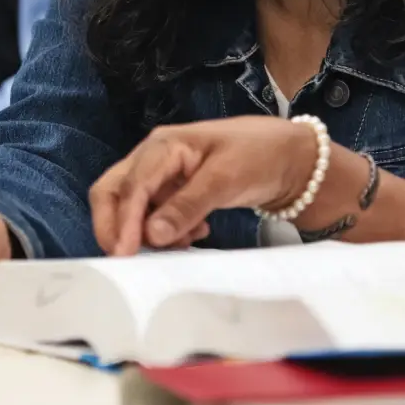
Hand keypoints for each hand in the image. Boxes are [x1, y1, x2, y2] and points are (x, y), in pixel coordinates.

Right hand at [90, 117, 319, 255]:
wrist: (291, 156)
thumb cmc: (259, 155)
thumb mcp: (225, 180)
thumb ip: (186, 206)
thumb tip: (150, 236)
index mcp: (164, 146)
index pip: (131, 186)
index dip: (123, 222)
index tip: (124, 255)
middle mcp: (155, 157)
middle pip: (113, 191)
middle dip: (115, 226)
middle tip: (128, 259)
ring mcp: (164, 174)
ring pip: (133, 208)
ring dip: (147, 231)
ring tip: (185, 240)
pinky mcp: (175, 190)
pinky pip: (155, 215)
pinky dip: (166, 230)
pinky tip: (196, 233)